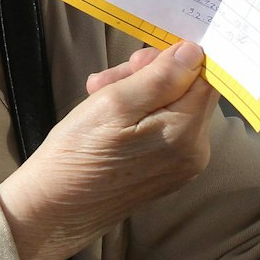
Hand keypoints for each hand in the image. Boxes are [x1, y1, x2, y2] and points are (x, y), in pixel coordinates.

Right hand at [0, 42, 216, 259]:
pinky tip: (106, 114)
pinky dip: (138, 114)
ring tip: (97, 94)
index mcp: (186, 134)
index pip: (205, 78)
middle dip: (149, 75)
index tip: (138, 60)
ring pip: (172, 107)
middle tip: (106, 78)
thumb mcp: (113, 103)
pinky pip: (163, 128)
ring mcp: (182, 166)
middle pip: (187, 92)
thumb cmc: (77, 153)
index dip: (175, 59)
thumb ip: (160, 77)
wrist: (54, 208)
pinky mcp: (166, 172)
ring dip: (137, 92)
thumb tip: (194, 51)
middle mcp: (195, 153)